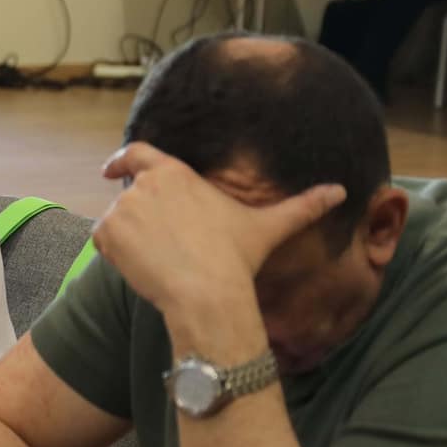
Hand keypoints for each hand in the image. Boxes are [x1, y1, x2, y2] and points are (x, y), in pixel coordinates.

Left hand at [94, 143, 344, 321]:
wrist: (207, 293)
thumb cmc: (237, 259)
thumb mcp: (269, 227)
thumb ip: (303, 206)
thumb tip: (342, 191)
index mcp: (174, 173)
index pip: (137, 153)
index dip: (122, 160)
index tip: (112, 169)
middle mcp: (144, 184)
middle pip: (133, 198)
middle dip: (144, 219)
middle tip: (166, 245)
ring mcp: (122, 208)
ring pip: (119, 223)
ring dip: (131, 238)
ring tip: (162, 259)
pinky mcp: (106, 233)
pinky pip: (104, 242)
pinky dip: (116, 254)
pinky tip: (144, 267)